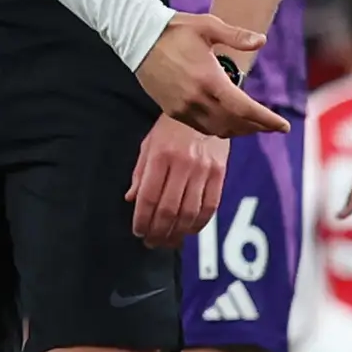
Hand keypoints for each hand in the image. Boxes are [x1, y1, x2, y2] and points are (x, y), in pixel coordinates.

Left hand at [127, 116, 227, 248]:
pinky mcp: (220, 173)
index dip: (142, 219)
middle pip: (169, 209)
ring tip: (168, 242)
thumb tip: (131, 198)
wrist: (207, 109)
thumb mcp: (149, 144)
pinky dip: (199, 223)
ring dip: (177, 232)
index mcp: (160, 156)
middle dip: (158, 231)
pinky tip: (189, 230)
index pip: (149, 196)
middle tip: (151, 242)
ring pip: (190, 212)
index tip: (138, 231)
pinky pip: (210, 205)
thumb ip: (140, 172)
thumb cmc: (172, 128)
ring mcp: (203, 169)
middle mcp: (182, 164)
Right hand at [133, 13, 286, 137]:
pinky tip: (228, 122)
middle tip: (272, 126)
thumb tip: (261, 40)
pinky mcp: (172, 110)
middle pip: (234, 123)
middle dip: (256, 127)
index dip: (266, 120)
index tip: (283, 126)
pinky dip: (219, 128)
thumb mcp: (208, 25)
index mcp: (209, 79)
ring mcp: (182, 107)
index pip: (245, 109)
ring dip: (238, 130)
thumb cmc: (175, 29)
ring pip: (217, 129)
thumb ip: (236, 36)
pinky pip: (201, 127)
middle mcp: (196, 98)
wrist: (137, 38)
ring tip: (254, 126)